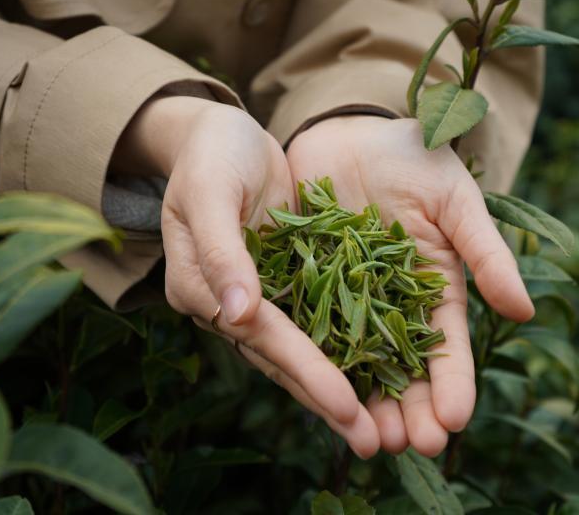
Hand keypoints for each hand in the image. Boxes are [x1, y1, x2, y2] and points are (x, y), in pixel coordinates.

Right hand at [113, 97, 379, 457]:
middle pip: (281, 358)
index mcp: (200, 286)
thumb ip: (221, 249)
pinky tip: (378, 377)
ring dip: (338, 388)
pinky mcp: (285, 283)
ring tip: (378, 430)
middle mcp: (227, 304)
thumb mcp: (210, 190)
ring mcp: (258, 297)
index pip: (260, 335)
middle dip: (327, 398)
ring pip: (301, 351)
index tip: (346, 403)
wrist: (224, 135)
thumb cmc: (211, 154)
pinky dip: (344, 350)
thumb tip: (237, 311)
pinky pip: (317, 322)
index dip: (304, 367)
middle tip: (372, 442)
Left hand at [286, 116, 533, 455]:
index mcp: (435, 286)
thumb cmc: (413, 158)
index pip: (448, 345)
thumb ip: (485, 253)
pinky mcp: (307, 287)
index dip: (453, 383)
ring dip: (367, 401)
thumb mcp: (455, 201)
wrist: (347, 131)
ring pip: (359, 361)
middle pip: (405, 367)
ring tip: (373, 440)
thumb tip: (523, 311)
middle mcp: (393, 303)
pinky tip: (319, 394)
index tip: (456, 419)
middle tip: (412, 446)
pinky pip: (311, 330)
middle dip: (412, 409)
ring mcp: (348, 299)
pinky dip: (317, 363)